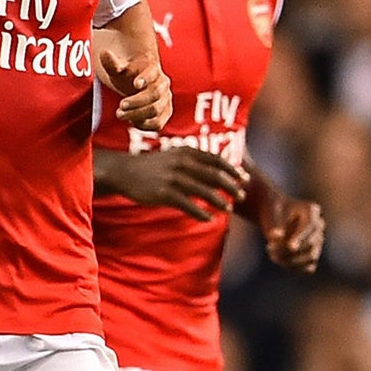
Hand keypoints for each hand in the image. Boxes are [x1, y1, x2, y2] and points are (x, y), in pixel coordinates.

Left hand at [97, 46, 171, 129]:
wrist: (140, 84)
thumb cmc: (128, 75)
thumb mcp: (118, 69)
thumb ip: (111, 64)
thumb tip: (104, 53)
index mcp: (153, 69)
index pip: (151, 73)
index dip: (145, 78)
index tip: (136, 84)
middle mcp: (163, 84)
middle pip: (154, 95)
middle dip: (136, 103)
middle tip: (119, 109)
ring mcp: (166, 99)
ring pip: (156, 111)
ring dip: (137, 115)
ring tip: (120, 115)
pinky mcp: (166, 113)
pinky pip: (159, 123)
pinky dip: (144, 125)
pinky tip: (132, 121)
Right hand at [106, 148, 247, 220]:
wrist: (125, 171)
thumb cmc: (155, 166)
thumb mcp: (176, 155)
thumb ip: (196, 160)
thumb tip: (220, 170)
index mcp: (187, 152)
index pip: (216, 160)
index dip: (233, 170)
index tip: (244, 179)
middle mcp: (182, 163)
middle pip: (214, 175)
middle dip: (231, 186)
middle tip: (242, 196)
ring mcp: (173, 178)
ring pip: (204, 191)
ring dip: (219, 201)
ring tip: (229, 209)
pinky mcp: (164, 193)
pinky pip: (188, 205)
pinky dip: (200, 213)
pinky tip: (208, 219)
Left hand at [260, 195, 325, 271]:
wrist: (275, 217)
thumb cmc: (272, 212)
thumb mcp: (271, 214)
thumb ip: (273, 224)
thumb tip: (275, 236)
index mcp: (311, 210)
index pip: (311, 225)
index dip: (301, 237)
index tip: (290, 247)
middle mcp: (319, 225)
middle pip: (311, 242)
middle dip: (291, 250)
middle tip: (270, 248)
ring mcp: (318, 241)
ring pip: (311, 256)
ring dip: (292, 260)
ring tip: (272, 255)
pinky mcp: (312, 254)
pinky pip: (308, 268)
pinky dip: (295, 268)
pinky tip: (280, 262)